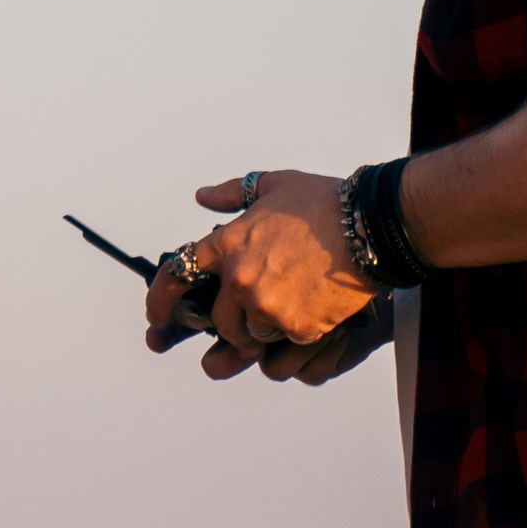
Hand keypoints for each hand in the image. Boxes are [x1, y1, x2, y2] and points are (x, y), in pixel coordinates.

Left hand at [145, 168, 378, 382]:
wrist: (371, 225)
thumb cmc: (325, 202)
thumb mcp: (275, 186)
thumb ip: (234, 194)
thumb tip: (203, 197)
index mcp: (227, 243)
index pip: (176, 276)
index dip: (159, 301)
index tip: (155, 317)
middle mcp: (240, 279)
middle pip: (220, 321)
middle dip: (234, 322)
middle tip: (260, 310)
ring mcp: (267, 306)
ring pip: (256, 334)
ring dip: (269, 325)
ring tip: (298, 296)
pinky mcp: (297, 327)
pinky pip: (289, 341)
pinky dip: (300, 330)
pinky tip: (319, 304)